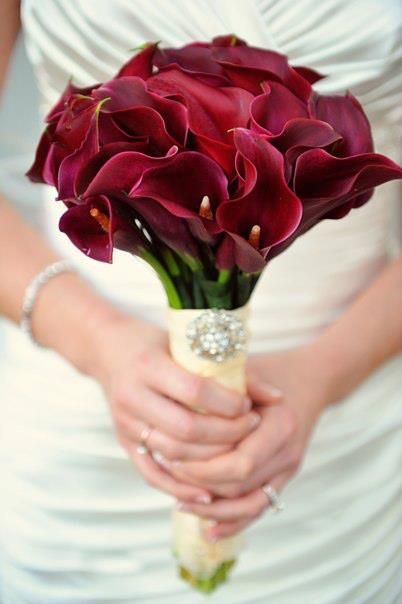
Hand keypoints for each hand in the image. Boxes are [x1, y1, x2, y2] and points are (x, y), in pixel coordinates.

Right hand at [88, 312, 262, 503]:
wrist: (108, 350)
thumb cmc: (156, 343)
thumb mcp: (188, 345)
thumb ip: (232, 370)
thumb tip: (278, 397)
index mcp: (147, 365)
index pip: (194, 390)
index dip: (227, 404)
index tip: (248, 407)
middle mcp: (132, 396)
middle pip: (185, 428)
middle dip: (225, 434)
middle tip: (250, 428)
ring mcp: (124, 423)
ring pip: (172, 454)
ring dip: (210, 460)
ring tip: (236, 452)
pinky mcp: (123, 443)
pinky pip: (152, 473)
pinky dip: (180, 487)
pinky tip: (206, 493)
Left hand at [166, 346, 330, 539]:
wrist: (310, 378)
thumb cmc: (271, 368)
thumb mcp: (246, 370)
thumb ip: (220, 389)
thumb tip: (178, 405)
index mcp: (281, 424)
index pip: (239, 463)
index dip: (203, 468)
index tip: (173, 459)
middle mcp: (288, 451)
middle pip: (240, 486)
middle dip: (201, 486)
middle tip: (168, 475)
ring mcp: (289, 468)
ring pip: (249, 504)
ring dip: (214, 511)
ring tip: (182, 505)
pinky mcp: (285, 477)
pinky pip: (260, 507)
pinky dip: (234, 522)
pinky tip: (209, 531)